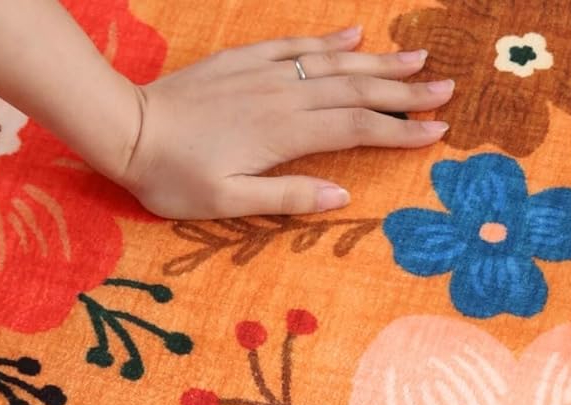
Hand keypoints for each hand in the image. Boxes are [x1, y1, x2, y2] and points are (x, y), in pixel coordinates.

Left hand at [112, 24, 451, 217]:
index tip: (438, 132)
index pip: (357, 128)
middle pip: (356, 90)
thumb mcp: (230, 204)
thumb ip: (289, 198)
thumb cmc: (175, 178)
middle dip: (405, 90)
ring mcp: (263, 75)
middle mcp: (281, 97)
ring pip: (333, 63)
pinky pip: (295, 45)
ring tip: (417, 57)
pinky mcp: (243, 63)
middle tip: (447, 88)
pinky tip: (354, 35)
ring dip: (378, 60)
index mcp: (284, 134)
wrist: (124, 130)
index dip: (401, 130)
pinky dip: (328, 39)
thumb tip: (343, 198)